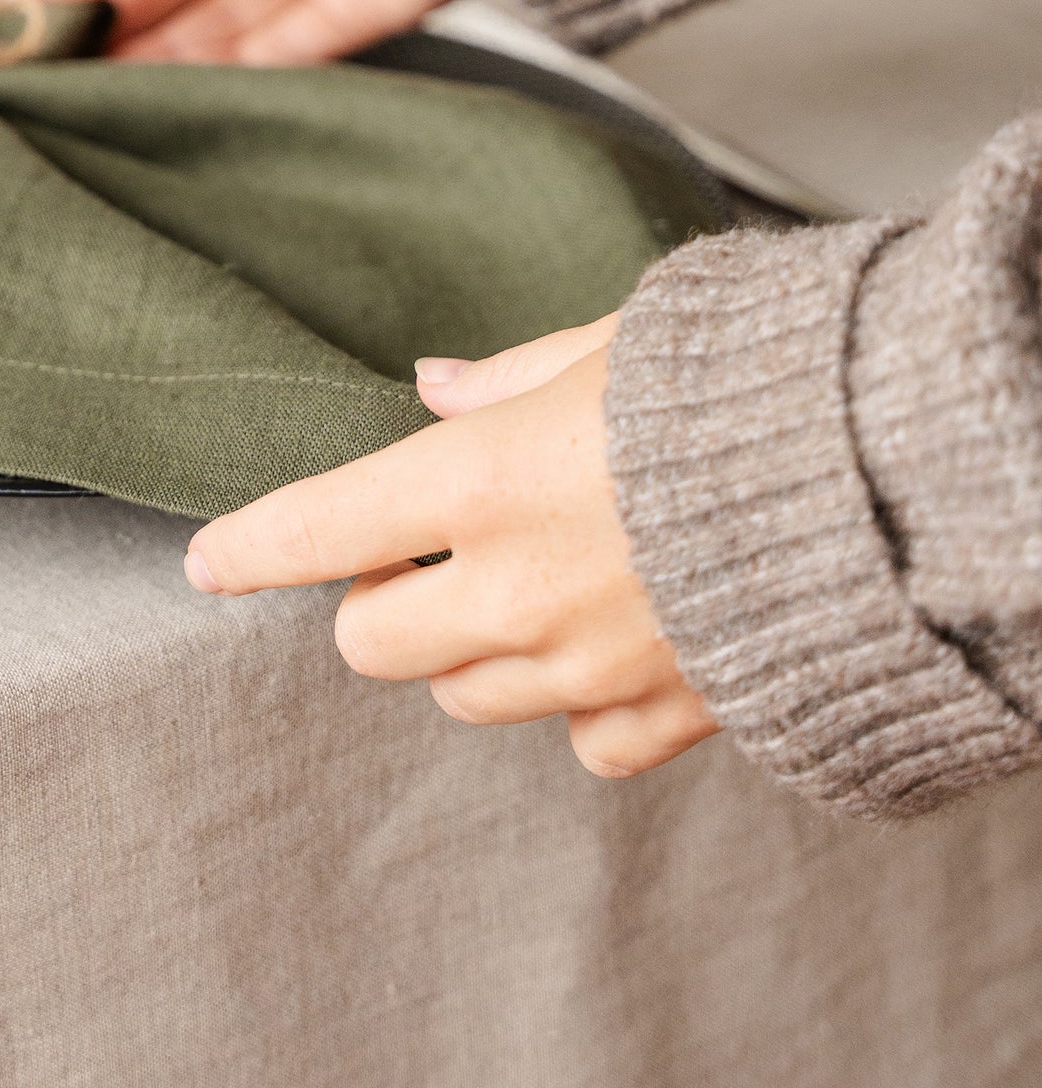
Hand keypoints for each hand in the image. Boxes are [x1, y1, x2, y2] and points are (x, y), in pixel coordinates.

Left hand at [183, 314, 719, 780]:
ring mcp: (588, 665)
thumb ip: (509, 377)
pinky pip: (582, 745)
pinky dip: (577, 709)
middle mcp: (517, 588)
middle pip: (372, 643)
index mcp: (483, 479)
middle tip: (417, 557)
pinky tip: (607, 650)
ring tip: (527, 587)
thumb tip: (435, 388)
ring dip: (468, 652)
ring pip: (465, 697)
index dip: (248, 549)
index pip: (317, 530)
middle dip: (376, 604)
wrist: (881, 479)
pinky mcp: (668, 716)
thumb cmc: (740, 384)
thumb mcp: (612, 341)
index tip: (207, 560)